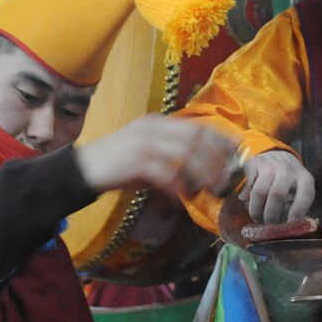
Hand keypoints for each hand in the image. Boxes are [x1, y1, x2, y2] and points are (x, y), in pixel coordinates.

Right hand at [75, 115, 238, 197]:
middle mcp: (153, 127)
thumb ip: (172, 158)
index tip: (238, 153)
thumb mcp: (148, 155)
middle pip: (196, 138)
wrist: (82, 169)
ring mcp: (143, 142)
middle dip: (216, 159)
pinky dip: (178, 187)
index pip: (198, 126)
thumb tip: (202, 175)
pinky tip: (182, 198)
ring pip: (184, 155)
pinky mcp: (135, 161)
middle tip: (226, 179)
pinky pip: (166, 174)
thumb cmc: (119, 165)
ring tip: (210, 191)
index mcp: (158, 123)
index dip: (221, 139)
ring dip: (202, 174)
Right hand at [237, 150, 314, 223]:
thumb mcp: (299, 190)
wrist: (278, 155)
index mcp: (304, 178)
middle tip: (267, 225)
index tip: (289, 224)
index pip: (305, 194)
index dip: (298, 211)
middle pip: (277, 195)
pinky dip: (245, 197)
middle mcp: (288, 169)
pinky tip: (248, 203)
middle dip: (270, 215)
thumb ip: (296, 206)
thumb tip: (284, 226)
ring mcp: (271, 165)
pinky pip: (248, 185)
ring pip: (260, 192)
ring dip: (256, 210)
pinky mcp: (255, 163)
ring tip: (257, 218)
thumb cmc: (290, 181)